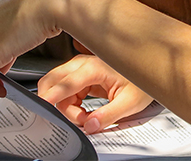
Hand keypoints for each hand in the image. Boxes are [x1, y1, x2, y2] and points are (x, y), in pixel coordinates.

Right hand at [38, 55, 153, 133]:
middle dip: (56, 104)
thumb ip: (108, 115)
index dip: (52, 96)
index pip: (66, 83)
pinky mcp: (80, 75)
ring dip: (65, 107)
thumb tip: (90, 125)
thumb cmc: (140, 82)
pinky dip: (69, 105)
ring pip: (57, 89)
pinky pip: (65, 91)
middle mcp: (83, 64)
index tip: (42, 105)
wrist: (148, 69)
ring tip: (85, 117)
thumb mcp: (129, 102)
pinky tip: (83, 111)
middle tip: (74, 119)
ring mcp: (80, 68)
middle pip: (53, 81)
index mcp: (94, 67)